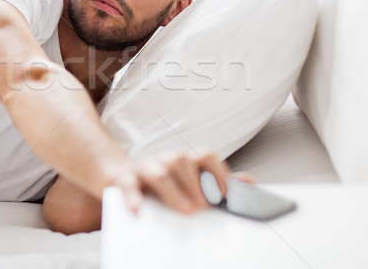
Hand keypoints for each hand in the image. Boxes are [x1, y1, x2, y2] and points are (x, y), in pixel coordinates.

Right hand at [109, 150, 247, 213]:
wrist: (118, 174)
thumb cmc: (161, 181)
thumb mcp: (190, 179)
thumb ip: (217, 181)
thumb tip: (249, 181)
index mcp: (184, 159)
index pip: (205, 155)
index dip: (217, 172)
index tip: (225, 194)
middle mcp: (166, 159)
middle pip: (182, 160)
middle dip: (196, 183)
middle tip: (205, 206)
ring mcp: (144, 168)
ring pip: (159, 172)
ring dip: (174, 192)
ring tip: (186, 210)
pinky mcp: (123, 180)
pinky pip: (128, 186)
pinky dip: (133, 198)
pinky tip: (138, 212)